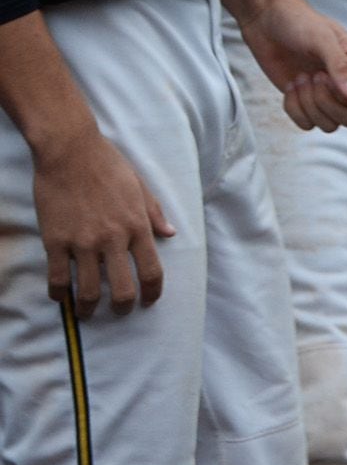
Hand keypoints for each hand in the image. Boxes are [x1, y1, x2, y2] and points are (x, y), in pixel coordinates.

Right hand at [31, 127, 172, 314]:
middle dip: (122, 307)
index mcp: (137, 226)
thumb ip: (155, 214)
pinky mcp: (56, 241)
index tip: (149, 301)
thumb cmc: (109, 166)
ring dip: (88, 308)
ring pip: (88, 290)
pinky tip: (61, 297)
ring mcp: (83, 242)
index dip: (152, 292)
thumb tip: (171, 234)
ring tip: (86, 312)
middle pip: (122, 288)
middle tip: (119, 312)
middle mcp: (113, 239)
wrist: (71, 152)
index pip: (152, 270)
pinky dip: (59, 294)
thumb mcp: (141, 187)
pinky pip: (57, 278)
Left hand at [231, 0, 346, 131]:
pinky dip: (294, 109)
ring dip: (309, 105)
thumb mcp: (322, 38)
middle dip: (326, 103)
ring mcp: (325, 96)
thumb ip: (340, 65)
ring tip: (300, 79)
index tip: (331, 81)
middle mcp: (346, 84)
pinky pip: (305, 124)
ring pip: (328, 125)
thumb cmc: (299, 23)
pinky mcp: (304, 102)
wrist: (267, 22)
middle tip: (313, 77)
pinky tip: (290, 87)